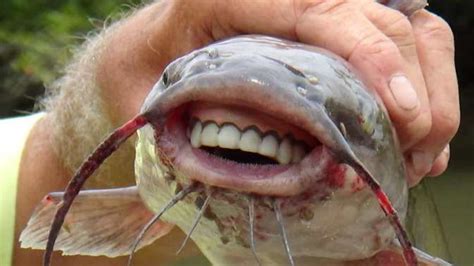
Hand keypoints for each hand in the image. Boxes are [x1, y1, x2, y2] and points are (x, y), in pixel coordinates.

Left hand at [97, 0, 458, 186]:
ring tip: (424, 147)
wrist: (148, 53)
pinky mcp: (328, 25)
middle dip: (410, 83)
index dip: (368, 59)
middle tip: (417, 145)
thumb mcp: (158, 95)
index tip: (401, 113)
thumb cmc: (148, 75)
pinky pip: (395, 37)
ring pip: (399, 24)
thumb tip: (275, 149)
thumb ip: (199, 114)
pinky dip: (421, 78)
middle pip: (373, 18)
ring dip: (426, 84)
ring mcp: (311, 3)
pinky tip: (419, 131)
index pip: (317, 11)